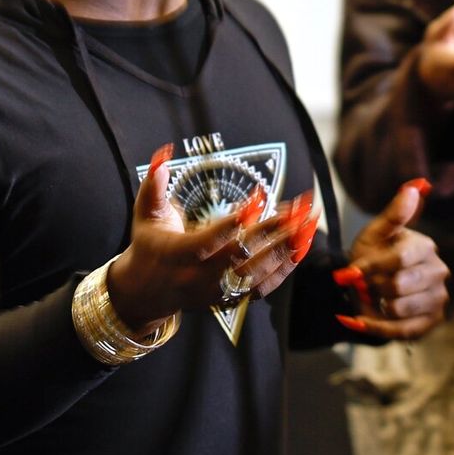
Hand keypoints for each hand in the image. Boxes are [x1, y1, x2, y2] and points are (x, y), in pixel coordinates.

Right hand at [106, 145, 317, 329]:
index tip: (258, 197)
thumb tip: (163, 155)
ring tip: (308, 222)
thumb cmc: (149, 245)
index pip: (209, 241)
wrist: (147, 293)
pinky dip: (286, 267)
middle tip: (298, 208)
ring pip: (258, 273)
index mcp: (176, 255)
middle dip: (272, 232)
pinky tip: (302, 244)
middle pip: (241, 257)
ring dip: (286, 248)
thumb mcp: (145, 215)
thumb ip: (153, 186)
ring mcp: (216, 292)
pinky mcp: (231, 299)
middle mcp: (198, 278)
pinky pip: (264, 287)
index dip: (234, 221)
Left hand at [334, 179, 447, 340]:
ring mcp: (438, 298)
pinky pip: (403, 331)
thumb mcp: (375, 234)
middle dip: (372, 287)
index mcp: (425, 247)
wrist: (367, 287)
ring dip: (374, 306)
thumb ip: (393, 215)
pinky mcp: (431, 322)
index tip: (352, 271)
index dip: (371, 267)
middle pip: (399, 285)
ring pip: (399, 309)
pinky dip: (377, 327)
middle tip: (363, 284)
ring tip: (369, 298)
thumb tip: (414, 187)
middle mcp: (438, 272)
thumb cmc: (371, 256)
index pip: (399, 259)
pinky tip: (364, 319)